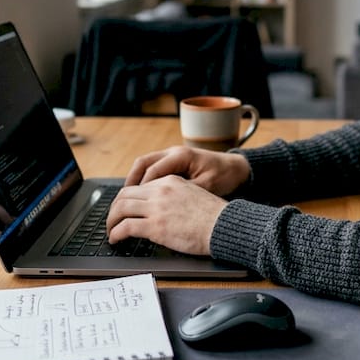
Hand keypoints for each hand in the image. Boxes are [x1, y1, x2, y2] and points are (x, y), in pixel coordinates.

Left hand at [106, 176, 225, 254]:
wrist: (224, 226)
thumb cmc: (214, 216)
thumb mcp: (193, 195)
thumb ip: (175, 197)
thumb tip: (163, 209)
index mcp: (170, 181)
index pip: (140, 186)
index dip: (127, 199)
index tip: (125, 209)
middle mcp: (160, 191)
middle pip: (125, 195)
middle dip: (115, 208)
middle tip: (113, 219)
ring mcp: (156, 208)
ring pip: (120, 209)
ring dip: (111, 221)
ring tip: (111, 230)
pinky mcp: (155, 226)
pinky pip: (125, 227)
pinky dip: (116, 233)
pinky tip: (115, 239)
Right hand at [124, 145, 250, 196]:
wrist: (238, 168)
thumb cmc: (225, 177)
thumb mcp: (207, 187)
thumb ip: (186, 193)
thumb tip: (166, 206)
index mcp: (182, 156)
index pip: (152, 170)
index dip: (140, 188)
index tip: (133, 205)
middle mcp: (174, 152)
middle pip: (143, 163)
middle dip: (130, 182)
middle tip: (122, 202)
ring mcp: (173, 156)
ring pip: (145, 165)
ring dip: (135, 181)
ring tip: (126, 199)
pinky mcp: (175, 162)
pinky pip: (153, 169)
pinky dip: (144, 181)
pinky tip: (142, 196)